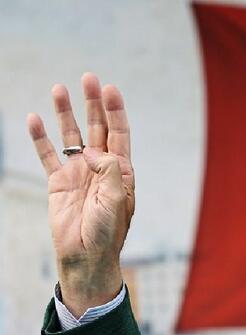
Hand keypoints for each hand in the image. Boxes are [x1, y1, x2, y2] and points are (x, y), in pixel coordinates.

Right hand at [27, 73, 134, 316]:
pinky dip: (40, 137)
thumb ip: (109, 170)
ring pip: (70, 135)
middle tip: (88, 78)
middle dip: (93, 104)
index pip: (119, 134)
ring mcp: (79, 173)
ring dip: (66, 113)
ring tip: (59, 88)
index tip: (110, 89)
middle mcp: (101, 168)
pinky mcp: (58, 183)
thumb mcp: (116, 199)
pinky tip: (34, 118)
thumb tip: (91, 150)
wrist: (87, 256)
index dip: (115, 111)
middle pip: (96, 128)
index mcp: (121, 171)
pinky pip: (48, 154)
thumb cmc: (108, 231)